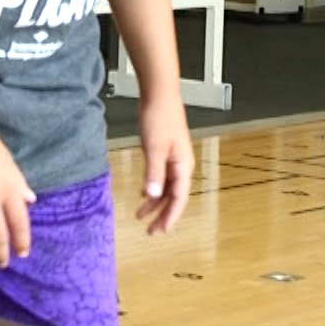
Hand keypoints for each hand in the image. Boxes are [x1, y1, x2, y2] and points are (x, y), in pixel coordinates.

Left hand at [136, 92, 192, 235]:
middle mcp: (182, 165)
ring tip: (141, 216)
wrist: (160, 94)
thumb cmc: (159, 117)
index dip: (170, 216)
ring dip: (156, 202)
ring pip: (167, 187)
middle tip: (151, 232)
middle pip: (174, 196)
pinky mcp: (166, 152)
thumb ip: (154, 173)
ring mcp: (174, 158)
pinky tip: (144, 193)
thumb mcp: (154, 147)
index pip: (179, 198)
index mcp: (183, 165)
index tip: (161, 230)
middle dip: (162, 214)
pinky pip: (162, 176)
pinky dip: (154, 187)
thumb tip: (154, 196)